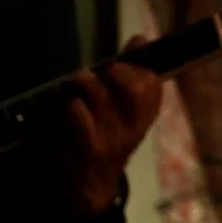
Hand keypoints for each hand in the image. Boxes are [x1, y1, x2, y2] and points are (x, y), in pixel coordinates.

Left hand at [58, 44, 162, 216]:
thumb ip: (134, 74)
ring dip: (85, 80)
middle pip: (135, 90)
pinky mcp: (88, 147)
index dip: (140, 65)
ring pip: (100, 95)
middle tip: (107, 69)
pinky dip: (70, 104)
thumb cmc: (111, 136)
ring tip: (79, 80)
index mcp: (146, 115)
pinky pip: (77, 114)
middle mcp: (133, 126)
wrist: (93, 184)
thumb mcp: (128, 111)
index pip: (154, 85)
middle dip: (119, 71)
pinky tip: (68, 105)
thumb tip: (141, 38)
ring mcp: (111, 137)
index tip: (125, 56)